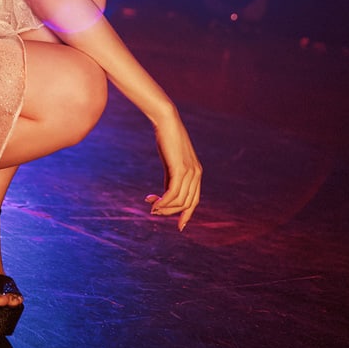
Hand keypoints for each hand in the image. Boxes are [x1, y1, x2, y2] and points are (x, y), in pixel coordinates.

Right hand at [145, 107, 201, 230]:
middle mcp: (196, 174)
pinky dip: (163, 202)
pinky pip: (172, 193)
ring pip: (179, 201)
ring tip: (151, 208)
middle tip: (155, 213)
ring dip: (164, 208)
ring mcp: (189, 172)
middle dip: (171, 212)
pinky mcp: (180, 169)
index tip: (179, 226)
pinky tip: (153, 204)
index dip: (186, 214)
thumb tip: (166, 195)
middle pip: (186, 204)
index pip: (194, 201)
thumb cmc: (167, 140)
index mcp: (196, 173)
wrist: (166, 121)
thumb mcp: (171, 162)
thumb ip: (171, 178)